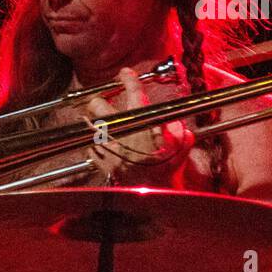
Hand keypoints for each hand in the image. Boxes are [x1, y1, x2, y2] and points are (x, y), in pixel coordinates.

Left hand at [85, 67, 193, 186]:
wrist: (146, 199)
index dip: (129, 80)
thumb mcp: (180, 152)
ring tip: (102, 126)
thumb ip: (181, 137)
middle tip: (104, 103)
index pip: (134, 94)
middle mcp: (120, 131)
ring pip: (90, 124)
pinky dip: (95, 145)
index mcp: (141, 124)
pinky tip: (103, 148)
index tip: (125, 73)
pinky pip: (91, 146)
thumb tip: (180, 129)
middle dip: (99, 102)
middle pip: (98, 105)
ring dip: (95, 123)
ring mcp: (106, 145)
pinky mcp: (98, 159)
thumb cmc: (164, 175)